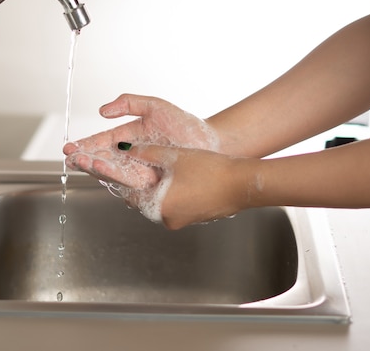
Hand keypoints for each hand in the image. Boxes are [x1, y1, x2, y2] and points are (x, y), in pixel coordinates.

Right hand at [63, 94, 218, 187]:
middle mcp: (129, 158)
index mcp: (126, 139)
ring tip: (87, 163)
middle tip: (72, 158)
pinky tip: (106, 173)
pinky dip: (117, 178)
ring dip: (98, 168)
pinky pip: (130, 183)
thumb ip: (129, 103)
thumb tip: (102, 111)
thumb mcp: (154, 106)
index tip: (69, 147)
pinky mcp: (150, 184)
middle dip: (85, 159)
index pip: (100, 144)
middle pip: (102, 160)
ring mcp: (139, 171)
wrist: (210, 143)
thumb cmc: (185, 125)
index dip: (84, 146)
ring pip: (113, 172)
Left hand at [118, 144, 256, 228]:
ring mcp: (182, 221)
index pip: (130, 195)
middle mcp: (168, 220)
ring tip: (169, 168)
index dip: (128, 178)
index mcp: (157, 208)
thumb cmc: (210, 171)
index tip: (129, 166)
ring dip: (162, 187)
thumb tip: (126, 149)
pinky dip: (176, 192)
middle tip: (148, 165)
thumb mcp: (173, 156)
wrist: (242, 183)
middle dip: (145, 182)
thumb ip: (146, 152)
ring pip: (162, 201)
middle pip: (146, 199)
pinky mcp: (195, 218)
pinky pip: (178, 204)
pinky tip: (185, 176)